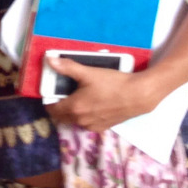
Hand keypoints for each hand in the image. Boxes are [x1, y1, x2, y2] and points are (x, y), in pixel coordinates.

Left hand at [43, 56, 160, 133]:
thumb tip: (49, 60)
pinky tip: (90, 104)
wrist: (137, 95)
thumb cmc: (112, 83)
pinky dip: (83, 116)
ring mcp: (92, 126)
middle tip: (62, 93)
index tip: (51, 91)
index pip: (52, 109)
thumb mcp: (88, 73)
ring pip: (74, 121)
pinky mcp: (103, 127)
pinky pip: (86, 123)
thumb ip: (67, 67)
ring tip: (77, 97)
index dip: (49, 101)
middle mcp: (81, 121)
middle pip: (62, 117)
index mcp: (74, 108)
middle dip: (59, 107)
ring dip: (71, 112)